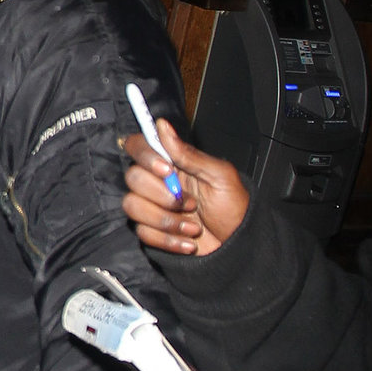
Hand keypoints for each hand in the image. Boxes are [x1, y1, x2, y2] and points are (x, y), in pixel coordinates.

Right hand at [121, 119, 249, 255]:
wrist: (238, 244)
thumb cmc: (234, 207)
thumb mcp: (219, 176)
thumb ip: (188, 154)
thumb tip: (162, 125)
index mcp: (171, 163)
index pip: (138, 146)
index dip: (145, 155)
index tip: (166, 169)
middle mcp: (156, 183)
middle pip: (132, 177)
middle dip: (162, 195)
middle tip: (190, 203)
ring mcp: (151, 207)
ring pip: (133, 206)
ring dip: (167, 220)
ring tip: (192, 227)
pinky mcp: (151, 231)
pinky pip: (143, 233)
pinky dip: (169, 240)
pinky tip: (188, 241)